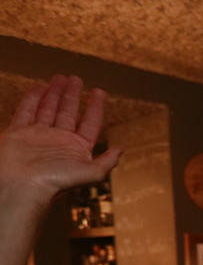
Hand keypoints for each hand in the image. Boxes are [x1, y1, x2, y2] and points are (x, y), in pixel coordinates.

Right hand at [0, 75, 119, 204]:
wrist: (22, 186)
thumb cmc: (56, 182)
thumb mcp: (90, 173)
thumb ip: (107, 162)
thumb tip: (121, 149)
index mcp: (77, 148)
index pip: (90, 122)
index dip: (96, 106)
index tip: (99, 91)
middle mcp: (59, 141)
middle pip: (68, 111)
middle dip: (72, 95)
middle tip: (76, 78)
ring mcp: (38, 136)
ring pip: (48, 109)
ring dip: (54, 93)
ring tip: (60, 77)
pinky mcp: (18, 134)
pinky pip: (26, 111)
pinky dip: (32, 99)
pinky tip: (39, 87)